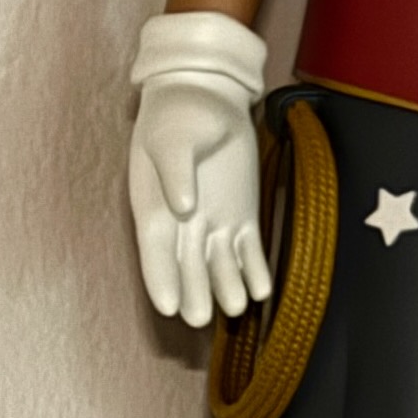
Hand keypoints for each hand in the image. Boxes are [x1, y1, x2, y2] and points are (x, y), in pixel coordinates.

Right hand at [127, 12, 271, 327]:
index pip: (155, 250)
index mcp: (154, 206)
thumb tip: (182, 209)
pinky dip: (254, 269)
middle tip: (197, 319)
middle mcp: (182, 223)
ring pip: (218, 263)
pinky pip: (248, 249)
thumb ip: (176, 172)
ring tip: (237, 307)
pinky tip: (263, 290)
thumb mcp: (172, 138)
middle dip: (192, 291)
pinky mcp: (241, 215)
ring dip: (226, 286)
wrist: (207, 98)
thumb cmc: (178, 116)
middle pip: (186, 265)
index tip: (166, 307)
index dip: (160, 278)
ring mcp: (213, 222)